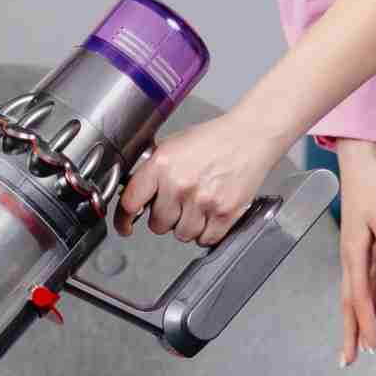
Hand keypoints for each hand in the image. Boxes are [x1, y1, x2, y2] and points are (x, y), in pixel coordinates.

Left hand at [114, 110, 293, 247]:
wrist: (250, 136)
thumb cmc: (213, 139)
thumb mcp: (173, 145)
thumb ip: (152, 170)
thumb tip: (134, 194)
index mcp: (162, 165)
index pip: (130, 203)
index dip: (124, 219)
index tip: (126, 226)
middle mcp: (179, 185)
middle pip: (158, 225)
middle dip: (166, 218)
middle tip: (179, 203)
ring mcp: (203, 201)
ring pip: (182, 235)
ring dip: (187, 226)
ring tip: (198, 205)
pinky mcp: (225, 213)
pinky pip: (206, 239)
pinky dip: (207, 232)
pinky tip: (210, 214)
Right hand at [334, 140, 375, 367]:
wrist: (361, 162)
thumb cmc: (374, 187)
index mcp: (355, 254)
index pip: (359, 298)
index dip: (365, 325)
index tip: (372, 347)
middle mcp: (351, 259)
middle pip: (348, 304)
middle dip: (349, 333)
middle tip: (349, 361)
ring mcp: (354, 254)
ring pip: (353, 295)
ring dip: (356, 320)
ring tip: (361, 344)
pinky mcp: (361, 247)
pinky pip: (362, 282)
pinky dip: (367, 300)